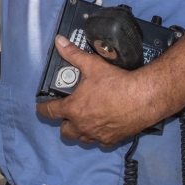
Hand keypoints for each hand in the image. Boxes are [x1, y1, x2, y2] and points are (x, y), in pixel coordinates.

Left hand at [36, 35, 162, 145]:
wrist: (143, 98)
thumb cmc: (115, 82)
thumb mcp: (92, 64)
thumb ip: (73, 54)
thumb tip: (59, 41)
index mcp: (73, 109)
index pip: (50, 112)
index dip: (42, 109)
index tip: (40, 107)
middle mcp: (82, 125)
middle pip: (65, 131)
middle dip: (64, 123)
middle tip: (69, 114)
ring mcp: (97, 135)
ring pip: (82, 139)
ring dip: (80, 131)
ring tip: (85, 121)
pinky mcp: (112, 140)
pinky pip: (100, 142)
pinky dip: (99, 136)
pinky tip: (103, 128)